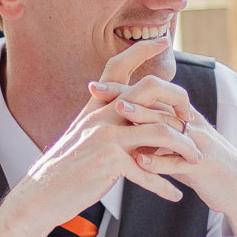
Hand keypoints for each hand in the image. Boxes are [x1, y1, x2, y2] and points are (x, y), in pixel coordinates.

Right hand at [0, 37, 201, 236]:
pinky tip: (175, 195)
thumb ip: (107, 124)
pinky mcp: (108, 161)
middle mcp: (101, 115)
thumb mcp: (85, 138)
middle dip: (178, 100)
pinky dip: (164, 185)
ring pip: (159, 131)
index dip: (140, 50)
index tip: (161, 41)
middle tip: (193, 120)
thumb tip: (130, 118)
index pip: (118, 68)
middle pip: (150, 90)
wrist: (41, 194)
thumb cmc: (66, 169)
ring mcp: (105, 136)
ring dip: (183, 147)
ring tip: (195, 160)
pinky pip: (148, 171)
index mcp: (96, 107)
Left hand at [84, 73, 236, 236]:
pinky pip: (179, 162)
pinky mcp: (202, 166)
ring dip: (143, 118)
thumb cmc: (204, 170)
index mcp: (183, 118)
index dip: (123, 90)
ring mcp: (198, 144)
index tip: (94, 87)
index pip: (150, 98)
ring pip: (168, 127)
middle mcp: (191, 124)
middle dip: (127, 94)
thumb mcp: (179, 149)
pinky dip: (159, 162)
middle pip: (156, 104)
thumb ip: (157, 139)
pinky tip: (139, 161)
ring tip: (119, 111)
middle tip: (99, 90)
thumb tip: (127, 133)